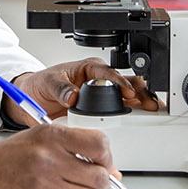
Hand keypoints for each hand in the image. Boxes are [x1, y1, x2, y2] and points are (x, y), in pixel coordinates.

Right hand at [0, 125, 116, 188]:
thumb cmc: (6, 158)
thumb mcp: (39, 140)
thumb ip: (75, 151)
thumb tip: (114, 173)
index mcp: (50, 136)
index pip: (100, 145)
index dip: (107, 158)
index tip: (101, 164)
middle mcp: (48, 159)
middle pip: (100, 178)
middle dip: (101, 184)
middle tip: (88, 183)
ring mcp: (42, 186)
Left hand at [10, 59, 161, 122]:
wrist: (33, 99)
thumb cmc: (41, 85)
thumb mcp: (47, 83)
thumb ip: (60, 89)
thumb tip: (72, 96)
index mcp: (89, 68)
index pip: (109, 72)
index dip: (120, 82)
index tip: (128, 92)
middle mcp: (100, 79)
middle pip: (127, 82)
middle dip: (141, 91)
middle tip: (150, 103)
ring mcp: (104, 95)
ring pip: (131, 96)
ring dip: (143, 103)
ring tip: (153, 111)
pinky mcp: (104, 110)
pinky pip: (123, 111)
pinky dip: (135, 115)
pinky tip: (144, 121)